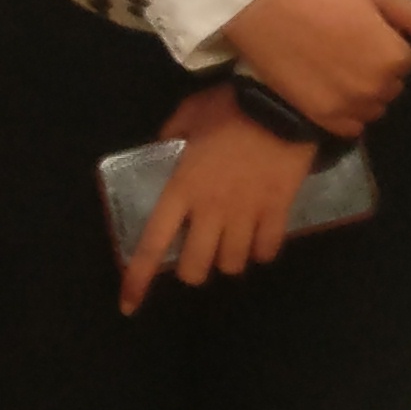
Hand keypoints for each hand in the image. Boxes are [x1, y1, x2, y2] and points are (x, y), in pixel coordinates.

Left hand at [117, 89, 314, 309]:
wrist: (282, 103)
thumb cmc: (230, 107)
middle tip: (200, 253)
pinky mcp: (277, 212)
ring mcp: (246, 215)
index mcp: (182, 190)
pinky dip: (262, 250)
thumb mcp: (189, 113)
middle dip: (194, 269)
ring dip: (228, 259)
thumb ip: (172, 133)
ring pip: (232, 265)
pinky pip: (267, 250)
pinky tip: (261, 237)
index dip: (138, 280)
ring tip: (232, 244)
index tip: (128, 307)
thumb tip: (167, 145)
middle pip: (196, 269)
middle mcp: (210, 211)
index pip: (153, 245)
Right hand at [221, 0, 410, 137]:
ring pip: (375, 109)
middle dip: (379, 71)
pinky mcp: (324, 120)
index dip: (388, 45)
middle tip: (348, 48)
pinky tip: (331, 90)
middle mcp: (377, 88)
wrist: (264, 12)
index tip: (364, 32)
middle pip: (392, 87)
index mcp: (394, 57)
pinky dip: (348, 113)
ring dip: (365, 94)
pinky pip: (352, 127)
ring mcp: (350, 107)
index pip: (407, 62)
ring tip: (338, 69)